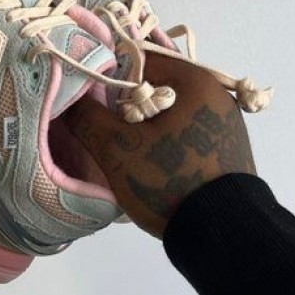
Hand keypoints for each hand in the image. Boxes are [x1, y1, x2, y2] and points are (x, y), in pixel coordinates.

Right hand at [63, 52, 256, 237]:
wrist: (223, 235)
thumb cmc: (170, 180)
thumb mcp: (118, 149)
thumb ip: (87, 116)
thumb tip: (69, 98)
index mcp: (195, 80)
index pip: (139, 59)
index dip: (109, 78)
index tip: (91, 103)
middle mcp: (215, 94)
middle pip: (154, 87)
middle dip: (126, 107)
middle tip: (106, 132)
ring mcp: (224, 123)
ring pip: (168, 112)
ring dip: (144, 127)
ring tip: (125, 152)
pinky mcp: (225, 148)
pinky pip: (184, 132)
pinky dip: (164, 141)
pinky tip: (150, 164)